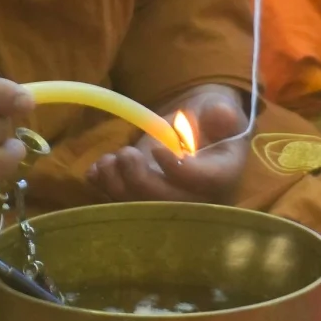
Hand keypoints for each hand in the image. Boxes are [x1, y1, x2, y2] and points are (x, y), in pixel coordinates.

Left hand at [88, 84, 248, 202]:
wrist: (196, 134)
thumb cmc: (209, 122)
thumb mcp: (219, 110)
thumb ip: (220, 113)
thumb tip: (220, 114)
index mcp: (221, 175)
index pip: (203, 181)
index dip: (177, 170)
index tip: (157, 149)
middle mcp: (197, 199)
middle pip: (168, 204)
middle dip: (140, 181)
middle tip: (127, 153)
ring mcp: (168, 205)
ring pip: (141, 210)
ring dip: (117, 186)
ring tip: (108, 160)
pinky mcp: (145, 202)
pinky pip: (122, 206)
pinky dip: (105, 188)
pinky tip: (99, 169)